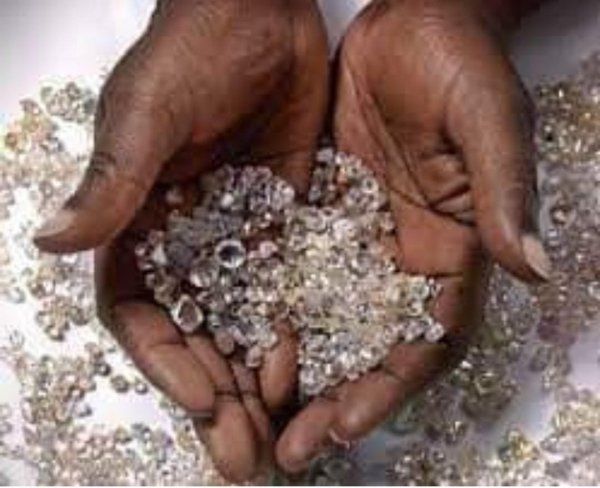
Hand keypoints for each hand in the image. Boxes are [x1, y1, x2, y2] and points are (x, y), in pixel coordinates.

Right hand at [33, 0, 327, 481]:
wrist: (263, 13)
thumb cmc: (194, 48)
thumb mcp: (150, 111)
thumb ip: (114, 179)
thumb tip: (50, 242)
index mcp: (136, 221)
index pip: (140, 313)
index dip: (167, 362)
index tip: (203, 402)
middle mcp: (183, 239)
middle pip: (194, 334)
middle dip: (215, 397)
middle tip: (246, 457)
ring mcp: (234, 236)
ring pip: (240, 323)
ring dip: (255, 380)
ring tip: (283, 433)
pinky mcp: (281, 223)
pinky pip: (284, 290)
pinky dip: (292, 332)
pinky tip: (309, 369)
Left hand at [275, 0, 550, 472]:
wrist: (416, 19)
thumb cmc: (462, 62)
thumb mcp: (488, 122)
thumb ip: (503, 192)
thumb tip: (533, 266)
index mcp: (452, 248)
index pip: (428, 337)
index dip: (393, 384)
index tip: (347, 424)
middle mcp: (404, 255)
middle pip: (370, 344)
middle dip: (335, 398)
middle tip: (291, 448)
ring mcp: (360, 237)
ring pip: (326, 319)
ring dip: (296, 368)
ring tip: (255, 412)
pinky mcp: (324, 212)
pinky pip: (294, 271)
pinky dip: (271, 310)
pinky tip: (237, 339)